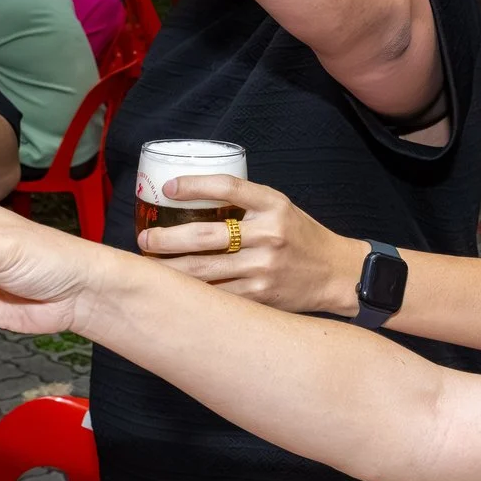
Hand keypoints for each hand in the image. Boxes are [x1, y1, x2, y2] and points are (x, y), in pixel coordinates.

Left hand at [137, 176, 363, 315]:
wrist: (337, 274)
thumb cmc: (302, 237)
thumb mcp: (280, 208)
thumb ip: (244, 203)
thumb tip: (192, 198)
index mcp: (273, 206)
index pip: (228, 187)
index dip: (194, 184)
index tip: (168, 188)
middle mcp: (268, 235)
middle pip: (204, 235)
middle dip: (165, 239)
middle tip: (144, 240)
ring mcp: (263, 269)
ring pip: (203, 270)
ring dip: (170, 269)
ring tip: (150, 265)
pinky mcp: (260, 296)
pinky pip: (217, 294)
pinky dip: (192, 292)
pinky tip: (174, 290)